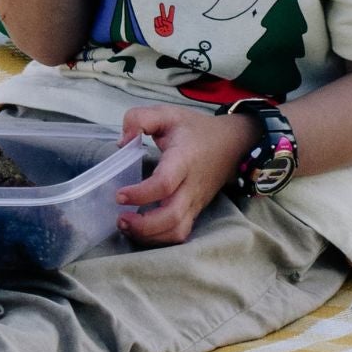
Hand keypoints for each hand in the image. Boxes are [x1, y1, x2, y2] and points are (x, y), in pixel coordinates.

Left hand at [115, 104, 256, 245]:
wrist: (232, 143)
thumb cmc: (195, 129)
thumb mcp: (166, 113)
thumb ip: (139, 119)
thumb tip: (121, 143)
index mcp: (183, 160)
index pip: (164, 184)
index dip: (141, 194)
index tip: (119, 195)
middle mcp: (192, 186)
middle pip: (173, 217)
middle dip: (144, 225)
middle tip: (120, 218)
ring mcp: (196, 202)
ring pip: (178, 231)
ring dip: (151, 235)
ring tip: (126, 226)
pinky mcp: (196, 211)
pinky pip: (181, 232)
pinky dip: (161, 238)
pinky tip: (142, 230)